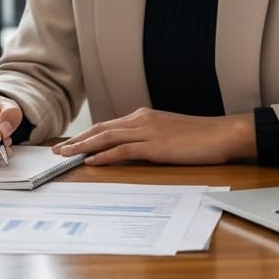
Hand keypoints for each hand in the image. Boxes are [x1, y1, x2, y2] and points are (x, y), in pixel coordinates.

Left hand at [53, 108, 254, 165]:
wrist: (222, 134)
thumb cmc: (199, 137)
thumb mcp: (168, 133)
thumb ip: (148, 138)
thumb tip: (131, 149)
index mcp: (143, 117)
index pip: (107, 125)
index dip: (86, 134)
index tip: (69, 142)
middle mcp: (141, 120)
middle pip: (100, 129)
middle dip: (77, 139)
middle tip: (56, 149)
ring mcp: (147, 132)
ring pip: (106, 137)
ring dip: (83, 146)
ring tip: (65, 155)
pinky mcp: (155, 146)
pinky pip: (123, 150)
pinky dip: (104, 155)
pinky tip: (91, 161)